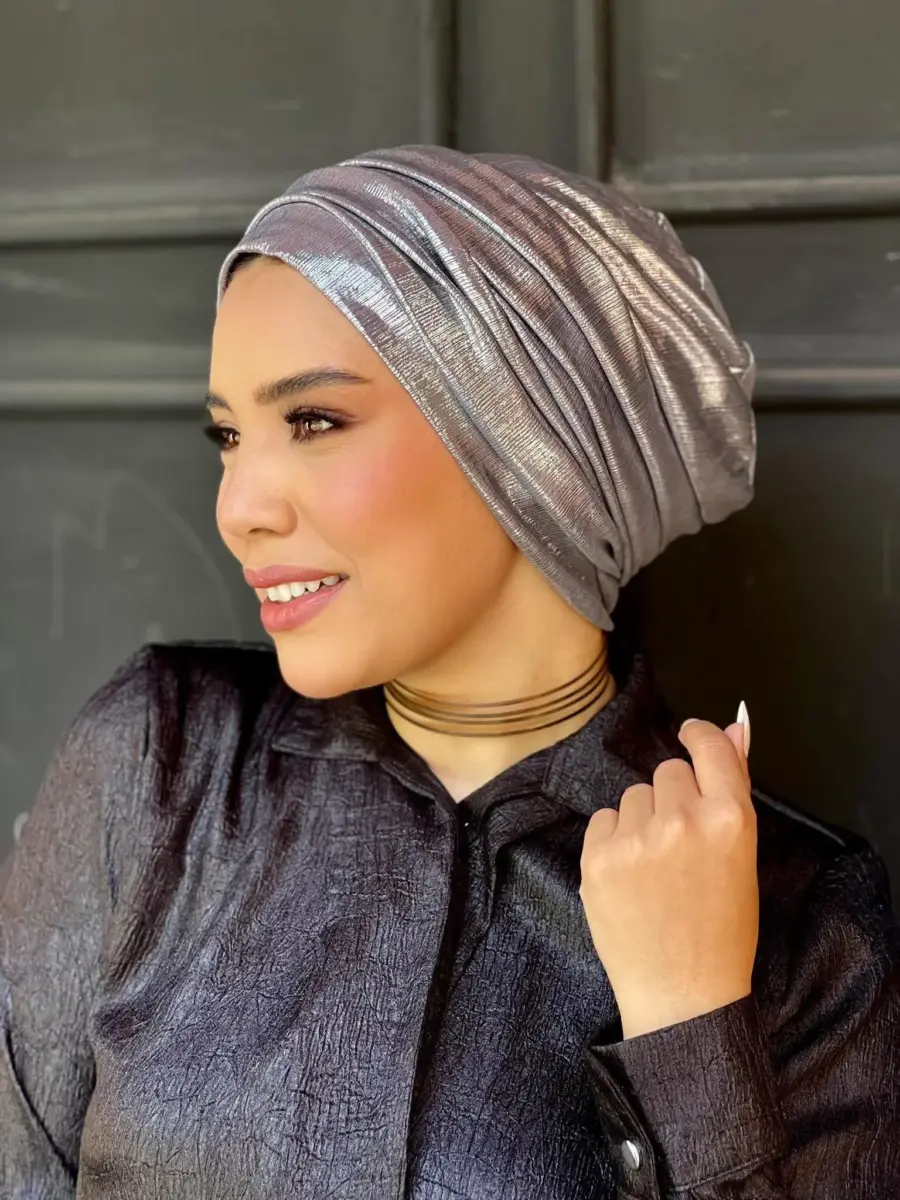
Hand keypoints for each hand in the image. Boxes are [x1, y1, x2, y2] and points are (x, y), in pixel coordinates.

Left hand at [579, 707, 757, 1039]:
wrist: (682, 993)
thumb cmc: (721, 931)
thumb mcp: (742, 858)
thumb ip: (733, 787)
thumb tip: (733, 726)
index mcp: (730, 820)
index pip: (711, 748)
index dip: (700, 735)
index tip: (690, 734)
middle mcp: (683, 821)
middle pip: (668, 772)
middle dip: (673, 798)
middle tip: (680, 845)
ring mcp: (637, 839)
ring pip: (633, 796)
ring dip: (641, 819)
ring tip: (655, 870)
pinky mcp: (598, 857)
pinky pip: (604, 820)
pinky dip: (613, 840)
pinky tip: (630, 877)